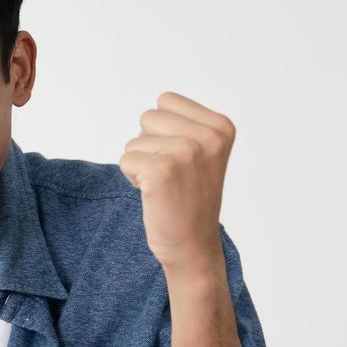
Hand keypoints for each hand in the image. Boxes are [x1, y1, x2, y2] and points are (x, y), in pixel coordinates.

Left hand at [118, 91, 234, 273]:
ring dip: (140, 163)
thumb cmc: (190, 198)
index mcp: (221, 126)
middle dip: (149, 145)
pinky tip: (154, 194)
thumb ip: (186, 124)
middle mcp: (208, 136)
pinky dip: (132, 178)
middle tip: (170, 174)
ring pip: (134, 140)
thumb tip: (158, 103)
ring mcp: (186, 152)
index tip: (181, 158)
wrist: (193, 245)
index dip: (163, 130)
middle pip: (147, 117)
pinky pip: (125, 159)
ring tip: (164, 185)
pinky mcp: (162, 171)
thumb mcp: (203, 152)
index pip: (165, 100)